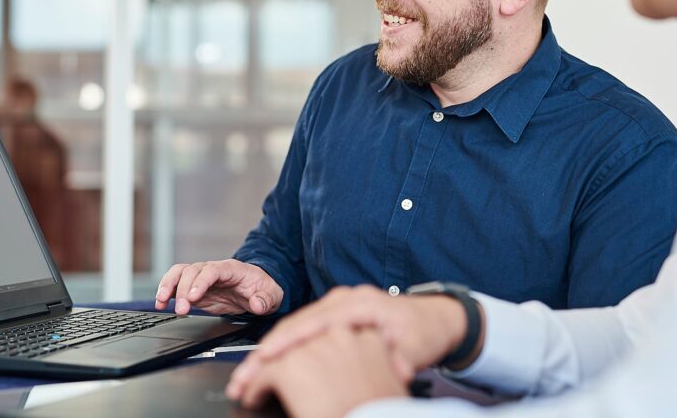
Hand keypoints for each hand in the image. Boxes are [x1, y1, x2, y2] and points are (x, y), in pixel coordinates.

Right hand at [154, 259, 283, 315]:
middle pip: (192, 271)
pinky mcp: (195, 288)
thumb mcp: (272, 295)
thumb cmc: (263, 288)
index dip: (201, 281)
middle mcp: (214, 270)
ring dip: (168, 285)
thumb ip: (265, 299)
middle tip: (181, 309)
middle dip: (183, 289)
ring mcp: (202, 278)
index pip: (212, 270)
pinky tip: (161, 303)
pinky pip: (177, 284)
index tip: (193, 296)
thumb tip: (257, 304)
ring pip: (180, 273)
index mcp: (232, 269)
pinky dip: (166, 291)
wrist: (257, 289)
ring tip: (161, 302)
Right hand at [227, 285, 467, 398]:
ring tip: (247, 375)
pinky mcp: (333, 314)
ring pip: (293, 326)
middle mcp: (344, 299)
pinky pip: (300, 329)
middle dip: (265, 351)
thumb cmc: (422, 333)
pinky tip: (266, 366)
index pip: (315, 323)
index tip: (264, 359)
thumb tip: (396, 370)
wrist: (432, 318)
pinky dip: (281, 347)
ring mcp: (336, 304)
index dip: (287, 343)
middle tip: (243, 377)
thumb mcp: (415, 348)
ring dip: (268, 351)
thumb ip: (400, 359)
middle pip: (295, 323)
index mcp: (360, 304)